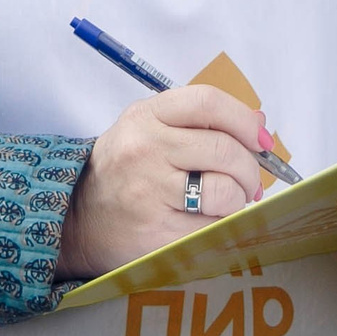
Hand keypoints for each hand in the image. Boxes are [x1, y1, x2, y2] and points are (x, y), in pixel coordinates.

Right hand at [58, 85, 267, 280]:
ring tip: (228, 202)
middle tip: (250, 181)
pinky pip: (213, 227)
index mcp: (145, 117)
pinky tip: (208, 222)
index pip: (207, 102)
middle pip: (224, 149)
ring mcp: (150, 192)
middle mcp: (145, 149)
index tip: (259, 140)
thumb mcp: (147, 129)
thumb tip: (258, 122)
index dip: (243, 119)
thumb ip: (197, 121)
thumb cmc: (123, 172)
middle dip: (250, 169)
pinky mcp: (157, 233)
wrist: (77, 220)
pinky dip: (222, 225)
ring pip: (224, 191)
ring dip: (238, 199)